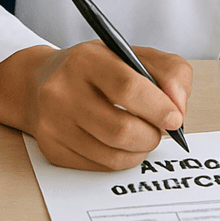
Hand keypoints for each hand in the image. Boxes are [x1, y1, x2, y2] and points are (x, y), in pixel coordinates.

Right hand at [0, 41, 190, 171]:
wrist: (41, 81)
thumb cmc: (98, 68)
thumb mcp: (133, 54)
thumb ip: (169, 71)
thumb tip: (179, 107)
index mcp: (86, 59)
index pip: (127, 87)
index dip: (157, 106)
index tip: (175, 118)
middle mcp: (63, 90)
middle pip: (120, 128)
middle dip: (151, 135)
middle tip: (161, 130)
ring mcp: (53, 122)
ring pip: (110, 154)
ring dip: (139, 151)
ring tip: (144, 137)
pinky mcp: (51, 148)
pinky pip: (97, 166)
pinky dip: (120, 160)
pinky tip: (123, 145)